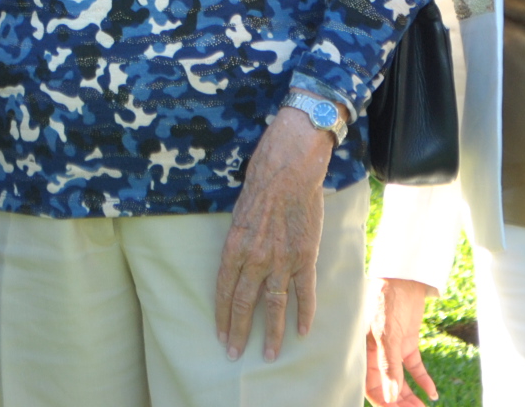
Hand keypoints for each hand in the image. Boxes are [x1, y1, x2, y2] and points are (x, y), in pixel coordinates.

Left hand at [214, 106, 335, 361]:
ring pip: (274, 306)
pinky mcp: (304, 257)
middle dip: (238, 332)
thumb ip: (237, 243)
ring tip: (268, 354)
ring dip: (270, 333)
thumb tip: (237, 264)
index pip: (223, 291)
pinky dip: (304, 314)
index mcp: (234, 248)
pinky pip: (304, 292)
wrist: (289, 170)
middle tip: (235, 354)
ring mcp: (281, 261)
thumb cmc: (260, 185)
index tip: (220, 335)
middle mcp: (255, 259)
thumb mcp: (237, 215)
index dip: (222, 316)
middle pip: (244, 304)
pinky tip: (302, 332)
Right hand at [366, 278, 439, 404]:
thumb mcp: (386, 334)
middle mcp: (376, 353)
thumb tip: (390, 397)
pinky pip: (414, 368)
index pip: (371, 386)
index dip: (383, 402)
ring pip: (401, 381)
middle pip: (387, 387)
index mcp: (364, 352)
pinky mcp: (407, 343)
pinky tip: (432, 394)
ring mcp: (393, 349)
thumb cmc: (386, 301)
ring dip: (411, 396)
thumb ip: (388, 365)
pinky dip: (423, 381)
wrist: (403, 277)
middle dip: (400, 403)